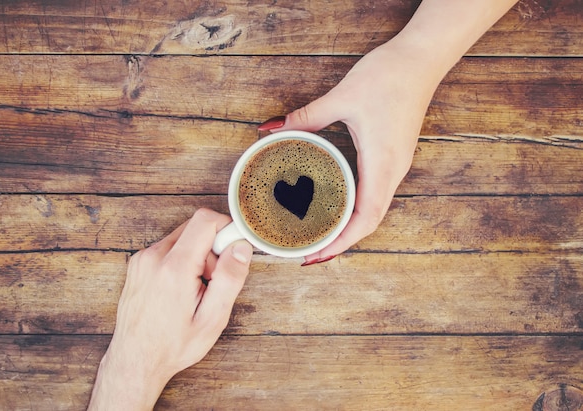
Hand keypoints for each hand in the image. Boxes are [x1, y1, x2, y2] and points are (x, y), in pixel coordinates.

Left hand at [88, 208, 252, 410]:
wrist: (135, 360)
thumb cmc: (174, 345)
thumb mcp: (212, 318)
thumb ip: (229, 278)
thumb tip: (241, 247)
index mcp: (174, 268)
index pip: (205, 220)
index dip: (226, 230)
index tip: (232, 253)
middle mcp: (154, 257)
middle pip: (195, 227)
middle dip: (212, 248)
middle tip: (212, 281)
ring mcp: (142, 259)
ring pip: (182, 237)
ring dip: (197, 255)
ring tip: (195, 289)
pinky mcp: (138, 263)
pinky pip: (168, 247)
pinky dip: (181, 260)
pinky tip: (180, 289)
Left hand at [260, 0, 517, 263]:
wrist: (422, 58)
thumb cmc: (388, 77)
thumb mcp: (343, 98)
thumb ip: (307, 117)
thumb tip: (271, 129)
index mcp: (382, 164)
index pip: (364, 218)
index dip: (341, 241)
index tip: (316, 255)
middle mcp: (392, 171)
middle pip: (369, 221)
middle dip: (341, 241)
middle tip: (309, 252)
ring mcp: (395, 165)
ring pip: (373, 210)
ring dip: (349, 228)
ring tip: (320, 236)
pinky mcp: (393, 156)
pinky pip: (375, 193)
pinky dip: (355, 209)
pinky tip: (336, 207)